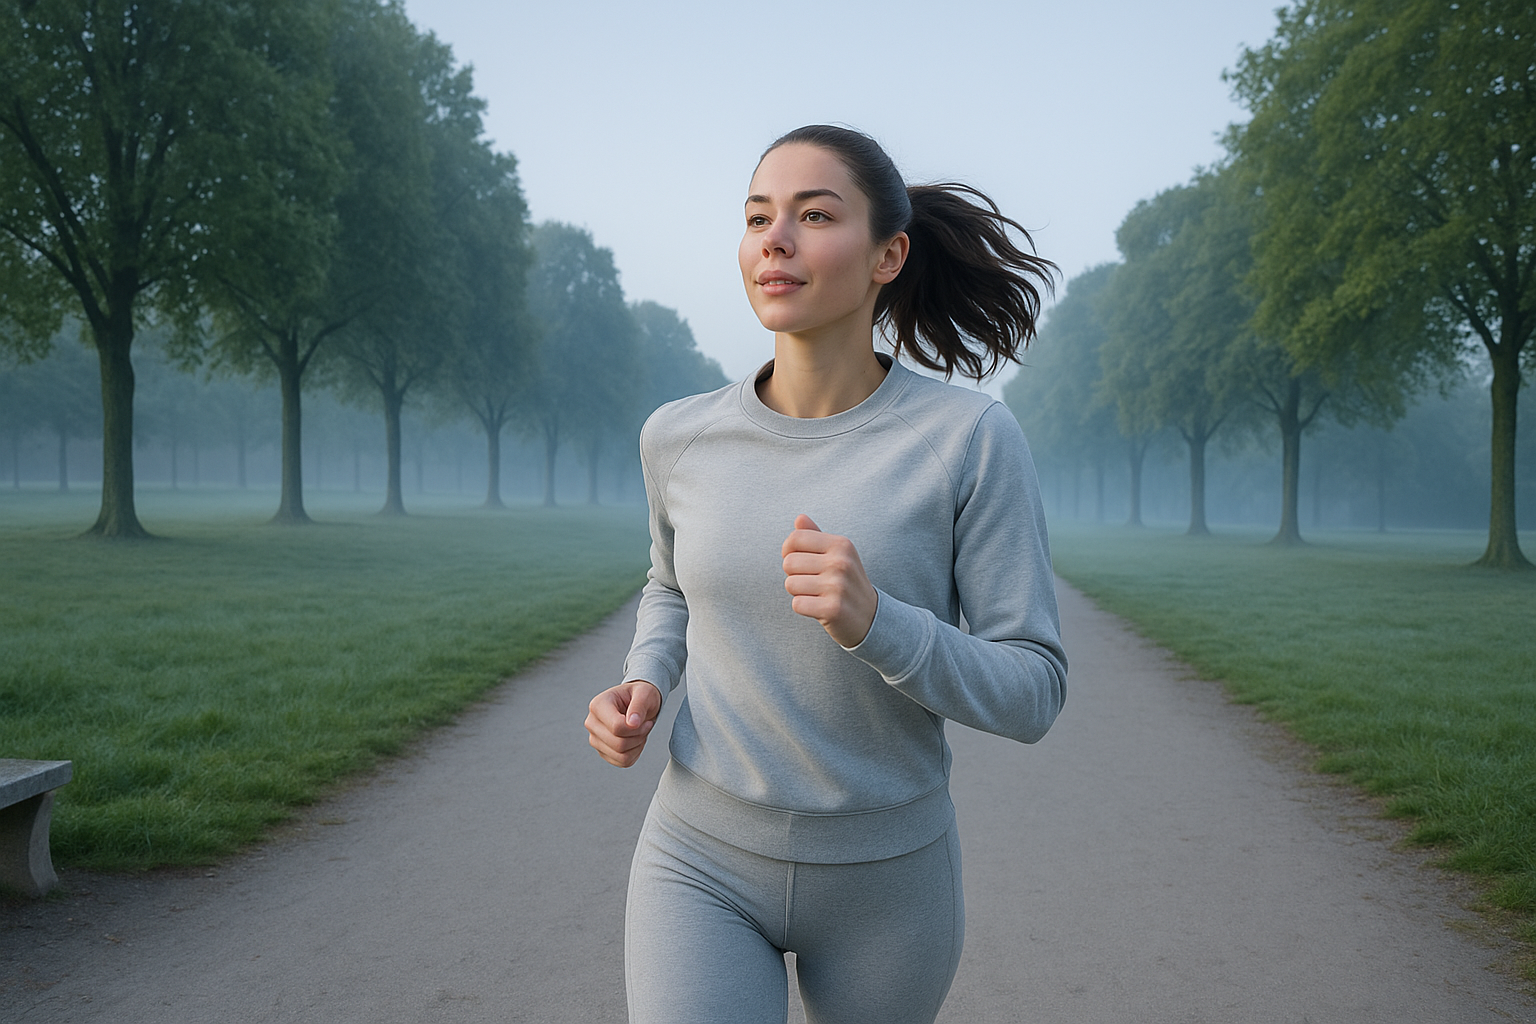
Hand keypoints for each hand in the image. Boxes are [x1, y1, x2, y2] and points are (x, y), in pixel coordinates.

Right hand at [586, 679, 662, 766]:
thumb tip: (632, 723)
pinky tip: (635, 740)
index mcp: (598, 705)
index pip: (616, 727)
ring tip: (639, 732)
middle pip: (618, 744)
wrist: (636, 704)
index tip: (644, 720)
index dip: (637, 728)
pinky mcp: (602, 751)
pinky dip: (634, 753)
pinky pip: (622, 762)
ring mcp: (595, 739)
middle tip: (645, 725)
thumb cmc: (639, 695)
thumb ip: (639, 706)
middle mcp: (592, 723)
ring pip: (621, 756)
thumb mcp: (644, 693)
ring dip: (637, 745)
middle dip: (638, 736)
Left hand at [781, 513, 877, 647]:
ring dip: (799, 592)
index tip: (799, 562)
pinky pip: (797, 604)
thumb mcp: (838, 555)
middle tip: (813, 582)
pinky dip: (804, 608)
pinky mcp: (833, 609)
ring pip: (790, 584)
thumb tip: (799, 518)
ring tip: (818, 595)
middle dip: (794, 575)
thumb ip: (816, 536)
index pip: (795, 539)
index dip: (788, 551)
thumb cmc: (846, 582)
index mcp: (841, 544)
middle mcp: (841, 562)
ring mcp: (838, 586)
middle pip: (789, 562)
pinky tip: (820, 608)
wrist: (870, 617)